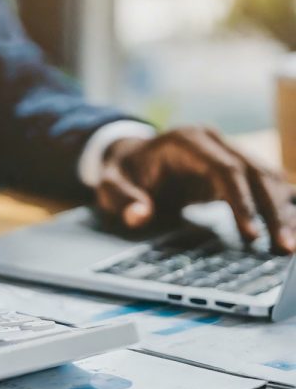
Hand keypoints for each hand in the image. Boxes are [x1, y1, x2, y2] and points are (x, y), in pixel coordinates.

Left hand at [95, 126, 295, 251]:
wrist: (130, 158)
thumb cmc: (123, 173)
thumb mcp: (110, 186)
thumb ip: (122, 199)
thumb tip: (140, 215)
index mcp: (186, 142)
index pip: (224, 169)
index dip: (241, 201)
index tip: (252, 235)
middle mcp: (212, 141)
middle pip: (254, 172)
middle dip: (272, 210)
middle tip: (285, 247)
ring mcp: (225, 150)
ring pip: (266, 176)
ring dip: (281, 210)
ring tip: (289, 246)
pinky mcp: (232, 166)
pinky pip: (263, 183)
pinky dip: (278, 204)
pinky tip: (289, 227)